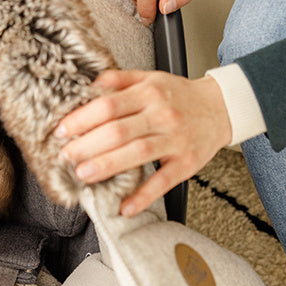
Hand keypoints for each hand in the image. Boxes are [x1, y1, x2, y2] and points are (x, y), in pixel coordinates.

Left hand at [57, 70, 231, 216]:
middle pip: (119, 131)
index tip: (62, 130)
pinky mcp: (186, 163)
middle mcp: (162, 115)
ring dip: (108, 166)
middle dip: (88, 145)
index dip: (83, 118)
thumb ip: (121, 80)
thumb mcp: (152, 78)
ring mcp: (175, 140)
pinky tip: (125, 206)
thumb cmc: (180, 96)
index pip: (109, 106)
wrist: (223, 107)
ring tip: (83, 174)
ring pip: (137, 153)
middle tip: (66, 156)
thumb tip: (91, 84)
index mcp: (149, 93)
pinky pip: (163, 181)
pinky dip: (143, 196)